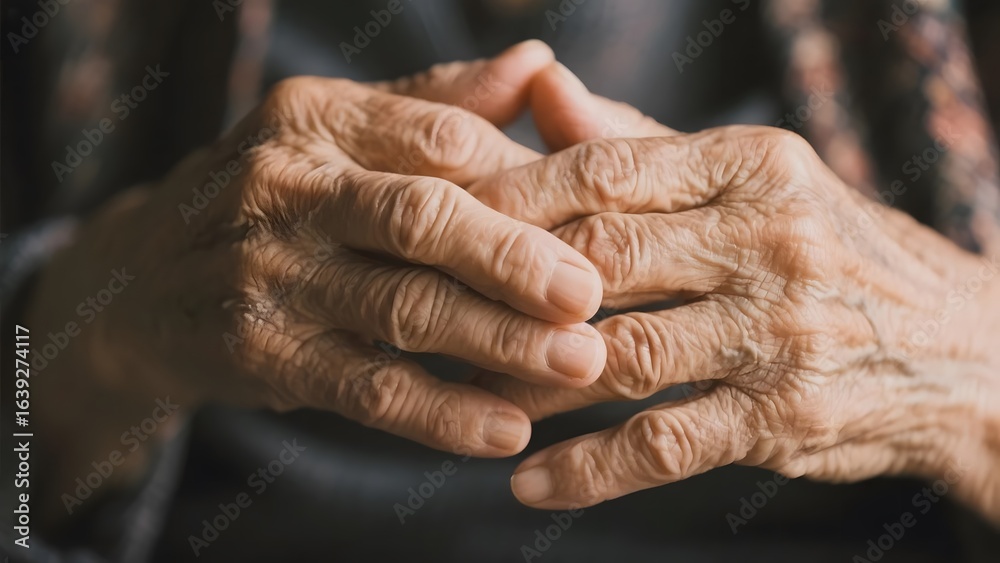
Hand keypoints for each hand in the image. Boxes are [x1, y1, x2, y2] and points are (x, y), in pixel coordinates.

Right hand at [27, 43, 608, 464]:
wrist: (142, 283)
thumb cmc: (277, 199)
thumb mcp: (338, 132)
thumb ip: (437, 102)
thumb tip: (537, 63)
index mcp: (319, 116)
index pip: (442, 139)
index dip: (527, 178)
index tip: (596, 218)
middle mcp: (287, 185)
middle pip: (422, 218)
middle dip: (516, 260)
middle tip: (595, 295)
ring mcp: (267, 272)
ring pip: (403, 308)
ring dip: (499, 342)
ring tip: (579, 366)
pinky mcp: (260, 351)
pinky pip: (364, 387)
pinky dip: (439, 412)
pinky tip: (504, 430)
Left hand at [470, 63, 999, 520]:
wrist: (963, 346)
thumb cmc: (829, 252)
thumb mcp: (751, 181)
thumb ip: (640, 143)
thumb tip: (542, 88)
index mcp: (752, 165)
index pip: (604, 171)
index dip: (512, 198)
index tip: (443, 222)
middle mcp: (771, 239)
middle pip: (602, 257)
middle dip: (504, 289)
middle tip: (430, 308)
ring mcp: (781, 331)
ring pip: (621, 356)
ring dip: (528, 383)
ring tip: (462, 396)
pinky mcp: (786, 417)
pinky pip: (663, 444)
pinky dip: (588, 470)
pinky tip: (531, 483)